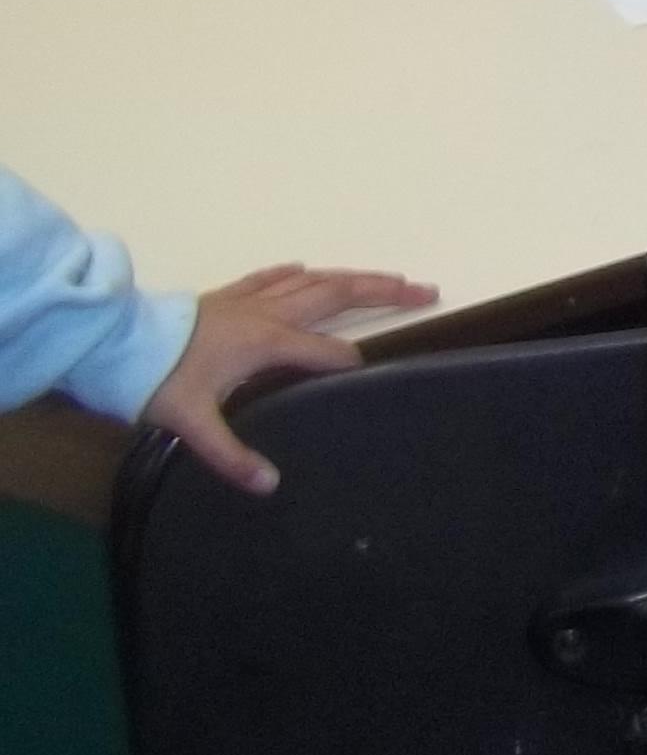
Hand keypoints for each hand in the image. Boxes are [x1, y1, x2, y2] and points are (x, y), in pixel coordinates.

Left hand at [141, 265, 435, 493]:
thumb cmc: (157, 378)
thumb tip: (269, 485)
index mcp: (268, 342)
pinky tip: (305, 268)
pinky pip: (271, 277)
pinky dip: (295, 273)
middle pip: (337, 295)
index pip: (328, 352)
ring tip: (388, 277)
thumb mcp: (191, 424)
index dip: (352, 364)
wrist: (113, 339)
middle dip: (384, 293)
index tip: (370, 377)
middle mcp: (268, 314)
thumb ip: (231, 456)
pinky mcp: (226, 294)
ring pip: (312, 281)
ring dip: (353, 277)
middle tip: (426, 290)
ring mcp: (248, 299)